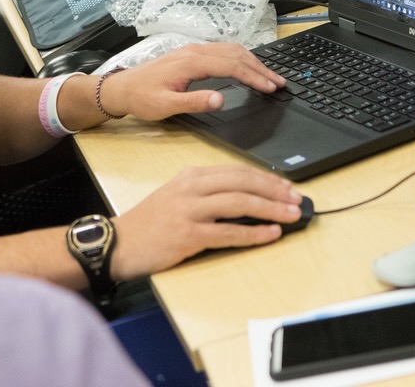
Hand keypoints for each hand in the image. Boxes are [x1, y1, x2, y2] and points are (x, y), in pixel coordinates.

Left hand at [99, 43, 285, 120]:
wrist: (123, 87)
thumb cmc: (142, 98)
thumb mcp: (166, 106)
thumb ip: (194, 102)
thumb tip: (221, 99)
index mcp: (192, 62)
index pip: (233, 66)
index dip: (255, 77)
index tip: (271, 87)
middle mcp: (196, 51)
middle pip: (237, 55)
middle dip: (261, 68)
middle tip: (280, 82)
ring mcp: (195, 50)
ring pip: (232, 50)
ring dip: (253, 61)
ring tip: (270, 76)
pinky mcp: (193, 53)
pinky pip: (224, 50)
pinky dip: (242, 58)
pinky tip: (248, 66)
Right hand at [110, 166, 302, 277]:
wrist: (118, 243)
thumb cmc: (149, 223)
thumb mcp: (177, 195)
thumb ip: (207, 192)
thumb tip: (247, 197)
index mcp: (192, 175)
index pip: (237, 171)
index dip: (266, 178)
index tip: (287, 185)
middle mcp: (192, 188)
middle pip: (242, 183)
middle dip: (274, 190)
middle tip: (297, 198)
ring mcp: (189, 211)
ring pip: (239, 203)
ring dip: (270, 209)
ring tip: (291, 215)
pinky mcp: (187, 235)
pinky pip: (228, 232)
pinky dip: (253, 233)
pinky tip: (270, 234)